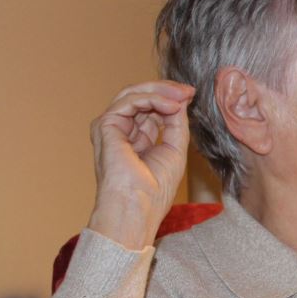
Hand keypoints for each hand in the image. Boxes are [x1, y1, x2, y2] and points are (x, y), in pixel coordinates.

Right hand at [87, 81, 194, 249]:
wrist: (137, 207)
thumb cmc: (154, 190)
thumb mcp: (174, 149)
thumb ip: (176, 123)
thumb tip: (181, 99)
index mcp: (135, 139)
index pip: (150, 109)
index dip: (170, 98)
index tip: (191, 94)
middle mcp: (120, 131)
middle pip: (139, 97)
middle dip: (165, 90)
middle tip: (188, 90)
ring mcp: (110, 128)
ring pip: (132, 95)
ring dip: (160, 91)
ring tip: (182, 96)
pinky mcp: (105, 126)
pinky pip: (129, 102)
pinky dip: (152, 99)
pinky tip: (170, 105)